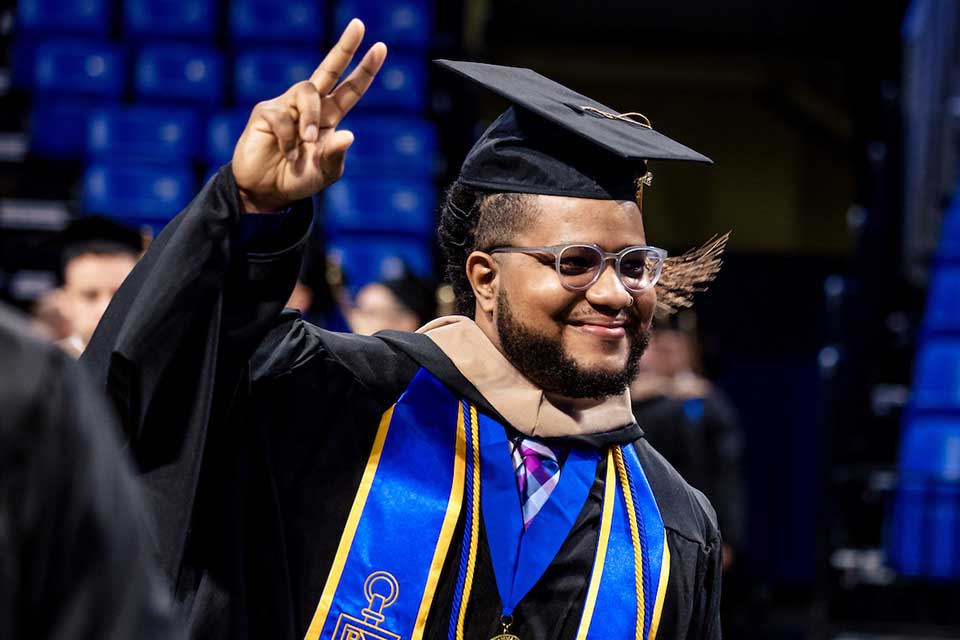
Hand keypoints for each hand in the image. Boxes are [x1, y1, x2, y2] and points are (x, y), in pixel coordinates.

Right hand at [232, 19, 386, 211]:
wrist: (267, 193)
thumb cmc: (297, 180)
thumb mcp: (324, 172)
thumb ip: (335, 155)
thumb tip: (348, 134)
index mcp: (330, 118)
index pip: (350, 89)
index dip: (365, 70)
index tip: (381, 46)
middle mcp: (309, 107)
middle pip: (328, 69)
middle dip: (345, 47)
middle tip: (359, 26)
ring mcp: (287, 106)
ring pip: (307, 91)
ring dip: (311, 118)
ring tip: (309, 141)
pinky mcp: (265, 113)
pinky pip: (283, 117)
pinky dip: (289, 139)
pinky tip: (288, 155)